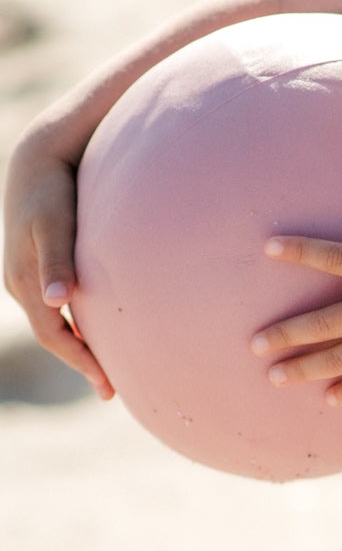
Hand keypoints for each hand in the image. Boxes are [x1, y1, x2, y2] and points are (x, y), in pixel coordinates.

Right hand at [2, 136, 115, 398]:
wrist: (38, 160)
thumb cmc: (53, 191)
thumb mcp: (55, 224)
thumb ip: (57, 261)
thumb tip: (56, 300)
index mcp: (26, 280)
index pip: (54, 335)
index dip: (80, 362)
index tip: (107, 386)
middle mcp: (22, 283)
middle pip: (52, 336)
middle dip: (80, 363)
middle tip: (111, 391)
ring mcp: (27, 276)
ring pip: (53, 324)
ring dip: (77, 347)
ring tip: (106, 370)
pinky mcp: (37, 268)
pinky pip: (55, 308)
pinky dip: (74, 325)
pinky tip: (95, 333)